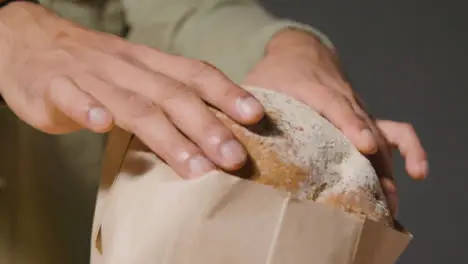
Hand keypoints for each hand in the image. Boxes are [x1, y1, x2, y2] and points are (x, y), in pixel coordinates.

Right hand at [0, 2, 264, 177]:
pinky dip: (88, 110)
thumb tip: (211, 127)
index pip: (196, 74)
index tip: (256, 117)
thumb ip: (167, 95)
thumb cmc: (94, 66)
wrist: (28, 41)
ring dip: (167, 136)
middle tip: (235, 158)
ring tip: (195, 166)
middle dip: (208, 127)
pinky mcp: (54, 87)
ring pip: (133, 105)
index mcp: (150, 63)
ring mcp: (91, 76)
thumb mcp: (137, 71)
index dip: (227, 93)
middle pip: (173, 96)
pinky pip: (72, 97)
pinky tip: (103, 126)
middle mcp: (127, 67)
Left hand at [245, 29, 427, 213]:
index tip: (363, 146)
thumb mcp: (256, 84)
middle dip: (373, 163)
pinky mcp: (363, 116)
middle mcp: (342, 97)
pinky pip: (394, 130)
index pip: (336, 105)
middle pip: (365, 129)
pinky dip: (408, 149)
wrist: (300, 51)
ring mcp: (356, 108)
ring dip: (387, 169)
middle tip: (377, 198)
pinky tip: (416, 171)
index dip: (351, 125)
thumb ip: (243, 109)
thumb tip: (228, 143)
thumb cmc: (275, 72)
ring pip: (381, 136)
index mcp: (314, 87)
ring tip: (389, 203)